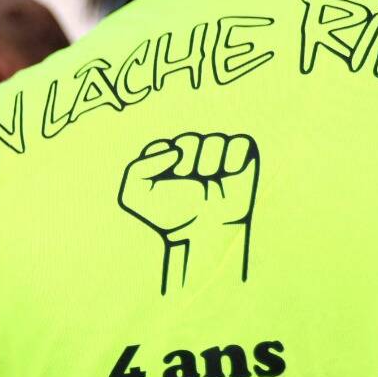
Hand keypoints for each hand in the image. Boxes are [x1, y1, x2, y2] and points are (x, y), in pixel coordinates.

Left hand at [118, 133, 258, 293]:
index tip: (164, 179)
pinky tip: (227, 171)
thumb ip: (138, 168)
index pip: (164, 146)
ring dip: (209, 157)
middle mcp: (191, 155)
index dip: (163, 159)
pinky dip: (234, 154)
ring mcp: (216, 157)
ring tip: (207, 176)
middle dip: (187, 158)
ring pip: (215, 140)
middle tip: (187, 176)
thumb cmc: (168, 216)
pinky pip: (240, 143)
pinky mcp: (241, 162)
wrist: (201, 236)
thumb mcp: (135, 196)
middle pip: (190, 140)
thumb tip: (174, 152)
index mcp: (166, 159)